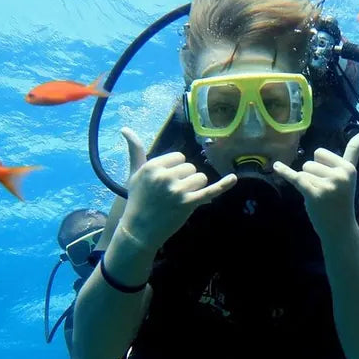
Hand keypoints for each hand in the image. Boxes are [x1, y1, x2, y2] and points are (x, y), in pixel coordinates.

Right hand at [116, 127, 236, 248]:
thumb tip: (125, 128)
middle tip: (170, 194)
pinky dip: (223, 185)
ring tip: (178, 199)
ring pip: (201, 177)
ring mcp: (178, 190)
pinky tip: (234, 178)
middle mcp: (166, 176)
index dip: (175, 169)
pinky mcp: (188, 203)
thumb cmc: (137, 200)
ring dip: (194, 187)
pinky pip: (210, 191)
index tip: (165, 181)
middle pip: (191, 167)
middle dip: (185, 179)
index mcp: (153, 166)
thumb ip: (135, 150)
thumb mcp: (134, 174)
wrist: (139, 230)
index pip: (179, 157)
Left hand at [272, 131, 358, 237]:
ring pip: (303, 170)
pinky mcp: (314, 193)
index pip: (323, 153)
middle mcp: (339, 174)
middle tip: (324, 189)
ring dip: (307, 182)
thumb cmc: (341, 200)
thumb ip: (353, 154)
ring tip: (318, 195)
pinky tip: (276, 166)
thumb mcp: (349, 176)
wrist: (339, 228)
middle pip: (311, 160)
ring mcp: (327, 185)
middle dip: (313, 172)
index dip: (322, 159)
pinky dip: (285, 172)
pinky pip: (296, 178)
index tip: (340, 143)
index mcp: (348, 168)